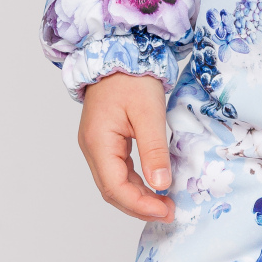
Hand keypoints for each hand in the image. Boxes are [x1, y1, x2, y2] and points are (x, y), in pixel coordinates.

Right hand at [79, 72, 174, 222]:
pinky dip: (134, 182)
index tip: (165, 211)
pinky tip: (152, 184)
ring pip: (114, 182)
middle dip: (139, 205)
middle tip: (169, 211)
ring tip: (164, 203)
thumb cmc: (132, 77)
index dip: (140, 205)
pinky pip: (117, 169)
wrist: (120, 50)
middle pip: (112, 190)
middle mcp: (92, 148)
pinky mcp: (105, 140)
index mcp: (98, 143)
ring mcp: (97, 144)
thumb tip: (161, 184)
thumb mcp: (149, 113)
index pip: (115, 188)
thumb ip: (154, 149)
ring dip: (137, 196)